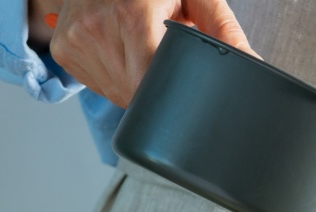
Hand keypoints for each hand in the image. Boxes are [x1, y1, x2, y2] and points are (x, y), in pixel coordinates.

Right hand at [28, 0, 255, 107]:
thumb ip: (222, 29)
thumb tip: (251, 64)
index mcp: (132, 15)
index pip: (151, 82)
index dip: (170, 90)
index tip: (180, 82)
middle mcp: (97, 27)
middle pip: (134, 92)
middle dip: (155, 85)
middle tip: (161, 55)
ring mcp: (75, 38)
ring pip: (116, 93)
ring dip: (134, 83)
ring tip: (140, 46)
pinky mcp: (64, 48)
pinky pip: (97, 84)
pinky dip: (114, 76)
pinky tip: (121, 50)